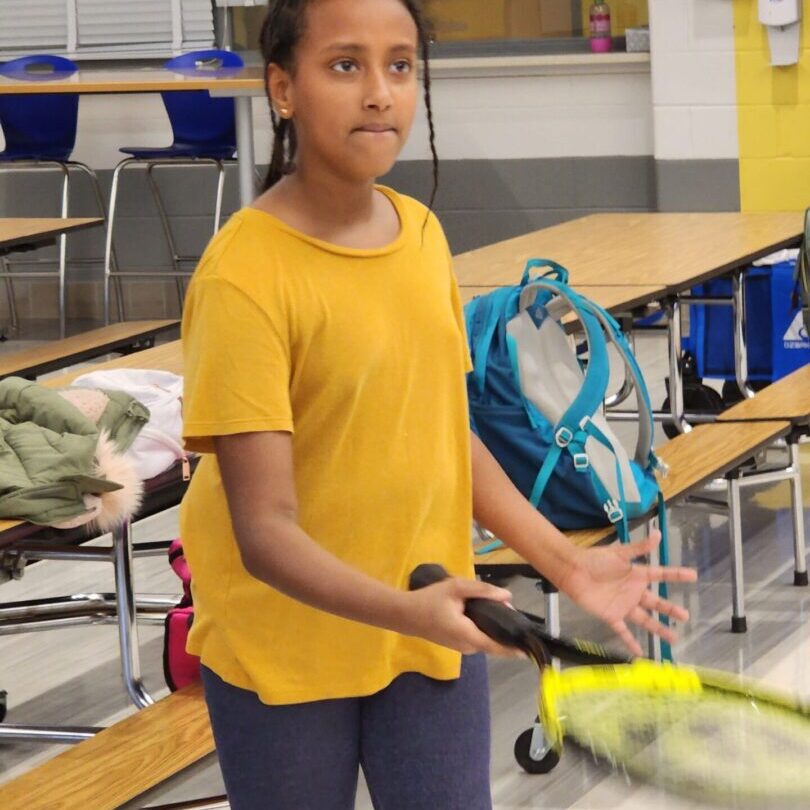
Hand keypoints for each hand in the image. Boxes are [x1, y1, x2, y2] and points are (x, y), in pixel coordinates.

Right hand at [402, 577, 525, 658]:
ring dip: (493, 626)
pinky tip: (481, 612)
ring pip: (486, 639)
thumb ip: (482, 591)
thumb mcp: (456, 588)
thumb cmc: (429, 600)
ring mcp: (462, 648)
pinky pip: (478, 638)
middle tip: (505, 604)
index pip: (498, 647)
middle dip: (504, 626)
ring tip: (495, 604)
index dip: (516, 649)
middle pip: (494, 641)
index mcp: (468, 636)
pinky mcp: (458, 645)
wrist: (405, 614)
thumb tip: (507, 596)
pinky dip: (483, 627)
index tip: (532, 649)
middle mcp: (468, 647)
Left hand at [557, 530, 697, 656]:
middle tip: (686, 616)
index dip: (676, 575)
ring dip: (659, 629)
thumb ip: (639, 547)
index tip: (693, 576)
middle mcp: (633, 592)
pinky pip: (623, 631)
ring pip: (645, 620)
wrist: (573, 571)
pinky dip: (630, 642)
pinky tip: (639, 652)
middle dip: (671, 610)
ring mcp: (623, 605)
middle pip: (656, 602)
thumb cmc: (595, 559)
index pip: (661, 575)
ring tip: (674, 639)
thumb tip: (658, 533)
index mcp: (637, 574)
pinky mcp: (611, 616)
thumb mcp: (619, 553)